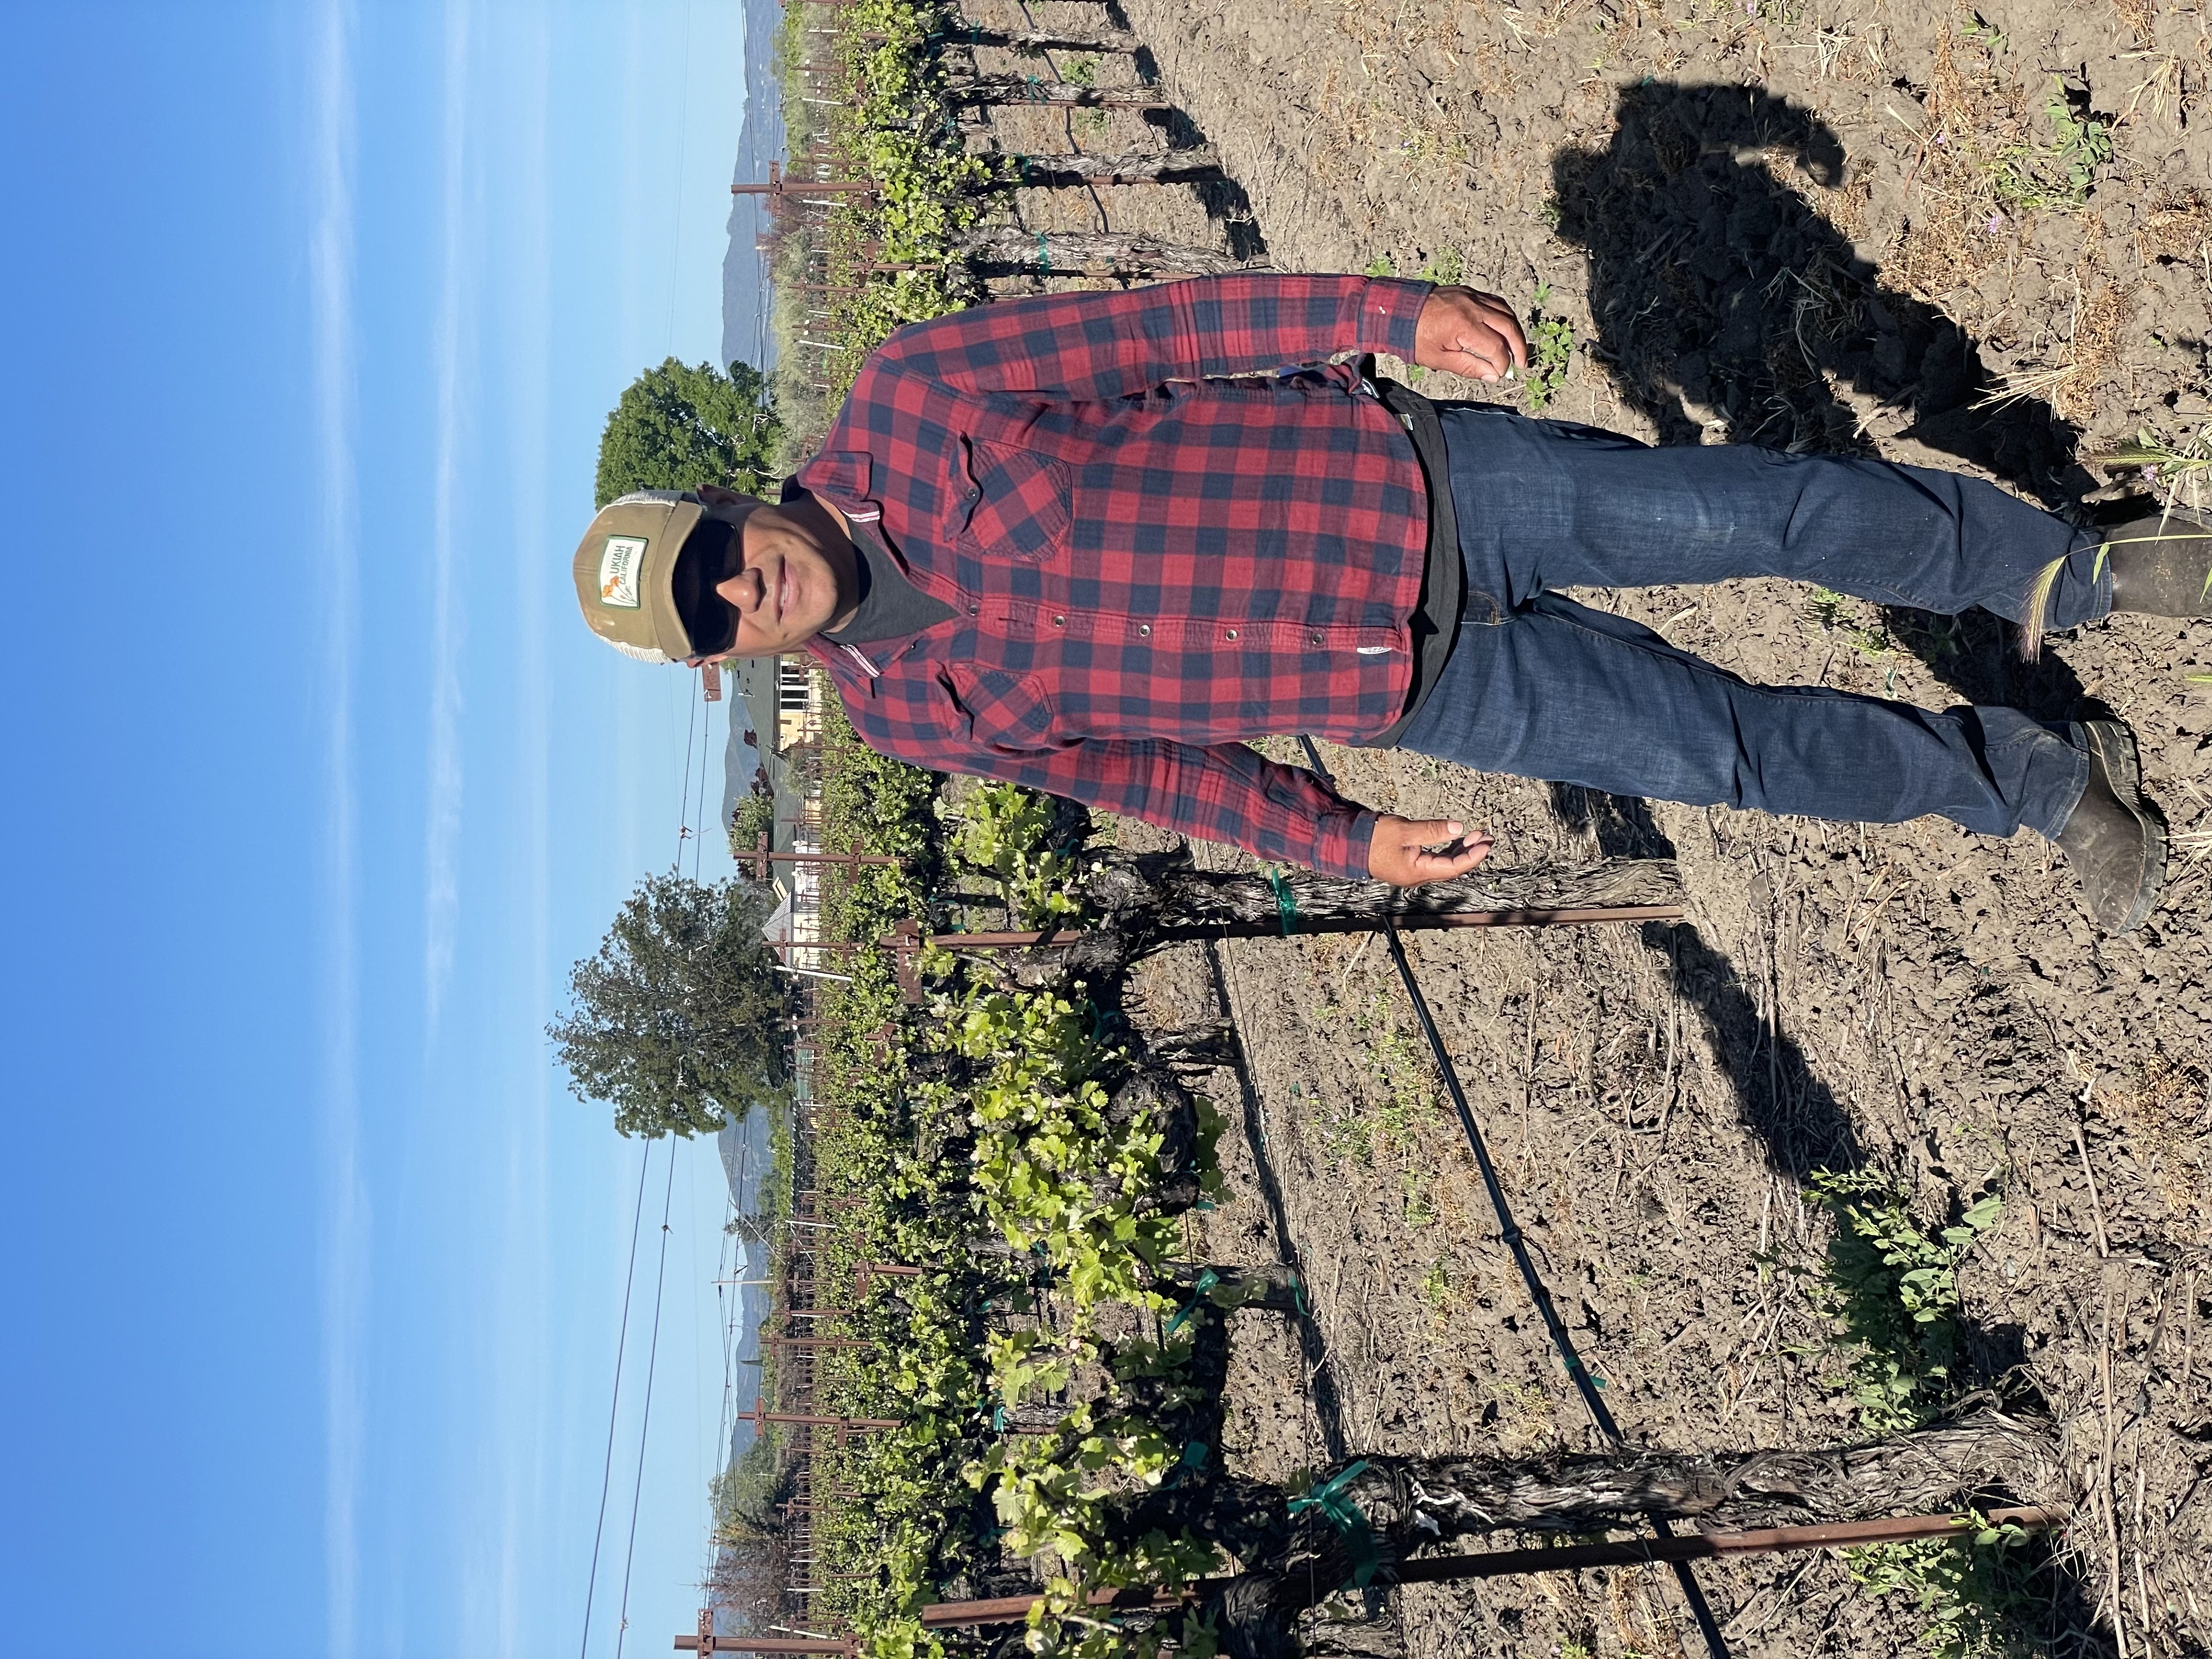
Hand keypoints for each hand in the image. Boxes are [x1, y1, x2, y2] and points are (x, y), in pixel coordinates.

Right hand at [1367, 815, 1494, 885]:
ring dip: (1461, 850)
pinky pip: (1435, 860)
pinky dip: (1448, 850)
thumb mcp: (1404, 831)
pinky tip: (1456, 839)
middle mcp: (1418, 876)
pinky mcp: (1409, 865)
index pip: (1453, 867)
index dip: (1472, 856)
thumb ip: (1432, 830)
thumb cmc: (1374, 838)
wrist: (1349, 845)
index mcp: (1418, 872)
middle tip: (1486, 837)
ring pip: (1444, 864)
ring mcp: (1414, 872)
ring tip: (1476, 835)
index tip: (1485, 843)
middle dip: (1471, 853)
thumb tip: (1458, 828)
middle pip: (1452, 868)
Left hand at [1411, 286, 1527, 383]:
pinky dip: (1504, 316)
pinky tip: (1504, 329)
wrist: (1398, 310)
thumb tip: (1494, 375)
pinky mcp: (1469, 292)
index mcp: (1465, 326)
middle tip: (1521, 364)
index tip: (1500, 374)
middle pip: (1509, 327)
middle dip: (1519, 348)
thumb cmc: (1414, 338)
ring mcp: (1472, 296)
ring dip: (1515, 331)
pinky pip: (1495, 302)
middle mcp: (1473, 308)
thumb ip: (1469, 367)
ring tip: (1516, 348)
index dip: (1502, 364)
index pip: (1496, 348)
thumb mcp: (1439, 359)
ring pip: (1506, 312)